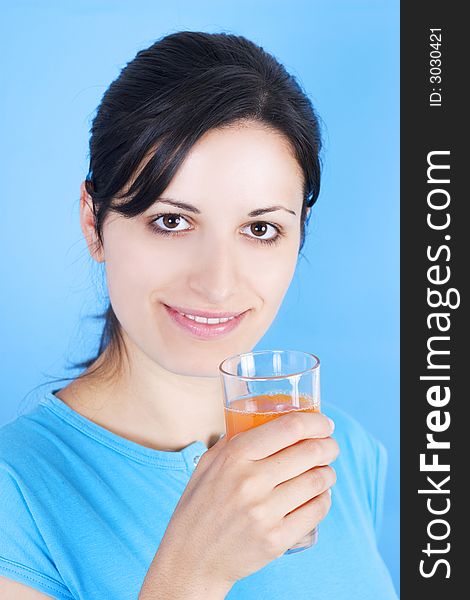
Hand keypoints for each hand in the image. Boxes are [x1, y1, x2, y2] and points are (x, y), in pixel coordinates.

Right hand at [148, 411, 337, 591]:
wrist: (191, 558)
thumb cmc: (200, 505)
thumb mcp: (208, 463)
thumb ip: (234, 440)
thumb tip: (266, 420)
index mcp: (234, 456)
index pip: (289, 428)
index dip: (315, 422)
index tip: (324, 423)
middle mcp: (250, 482)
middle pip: (310, 452)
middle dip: (328, 446)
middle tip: (330, 447)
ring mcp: (264, 513)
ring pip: (318, 481)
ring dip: (328, 472)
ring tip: (325, 471)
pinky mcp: (276, 540)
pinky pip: (316, 511)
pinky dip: (324, 499)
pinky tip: (320, 495)